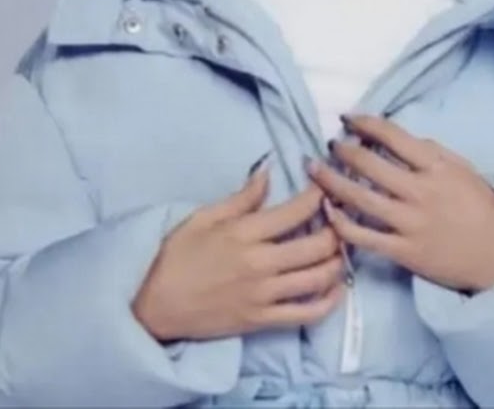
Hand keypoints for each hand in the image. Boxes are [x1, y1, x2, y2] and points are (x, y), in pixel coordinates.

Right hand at [132, 166, 346, 341]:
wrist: (152, 305)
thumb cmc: (175, 255)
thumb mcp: (204, 216)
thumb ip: (242, 197)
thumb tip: (269, 171)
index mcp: (245, 233)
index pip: (297, 211)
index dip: (319, 195)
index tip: (327, 186)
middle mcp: (260, 264)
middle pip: (318, 245)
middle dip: (337, 228)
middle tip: (341, 217)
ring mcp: (263, 295)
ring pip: (318, 278)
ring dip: (338, 260)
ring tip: (342, 247)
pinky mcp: (262, 321)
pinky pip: (307, 314)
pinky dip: (329, 301)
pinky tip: (336, 286)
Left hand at [307, 114, 493, 293]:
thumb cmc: (482, 208)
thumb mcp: (463, 170)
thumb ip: (431, 152)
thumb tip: (396, 139)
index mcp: (436, 167)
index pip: (392, 136)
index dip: (364, 123)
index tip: (347, 117)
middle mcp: (420, 192)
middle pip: (369, 164)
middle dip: (342, 149)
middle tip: (330, 143)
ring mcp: (410, 223)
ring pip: (359, 198)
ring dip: (330, 180)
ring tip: (314, 168)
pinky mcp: (403, 252)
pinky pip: (362, 236)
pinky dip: (340, 221)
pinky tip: (327, 208)